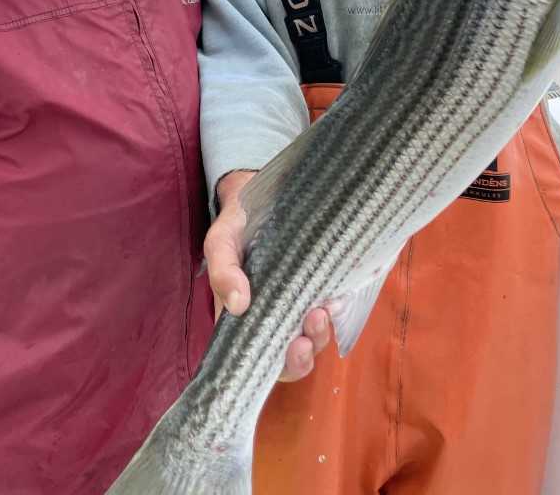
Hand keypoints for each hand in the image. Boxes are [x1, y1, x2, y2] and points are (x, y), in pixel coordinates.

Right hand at [207, 170, 330, 381]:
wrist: (262, 194)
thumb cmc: (237, 225)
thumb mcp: (221, 241)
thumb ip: (223, 270)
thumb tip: (238, 304)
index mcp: (245, 318)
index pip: (261, 358)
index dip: (280, 364)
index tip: (293, 349)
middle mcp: (273, 317)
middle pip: (291, 356)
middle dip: (303, 355)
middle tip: (308, 336)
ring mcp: (298, 303)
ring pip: (313, 336)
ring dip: (321, 333)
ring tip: (323, 311)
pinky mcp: (318, 286)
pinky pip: (331, 309)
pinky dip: (336, 310)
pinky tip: (338, 298)